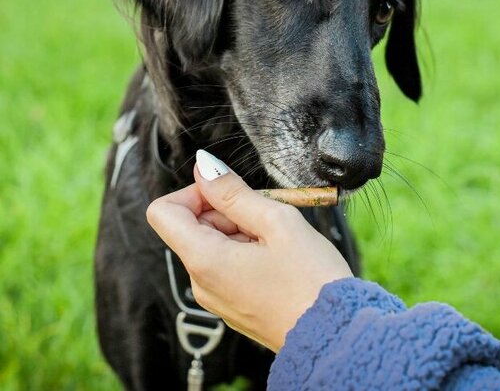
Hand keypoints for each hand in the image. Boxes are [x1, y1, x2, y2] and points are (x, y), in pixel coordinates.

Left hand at [146, 162, 352, 351]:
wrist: (335, 335)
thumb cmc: (311, 280)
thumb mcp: (276, 222)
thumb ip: (233, 192)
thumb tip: (203, 167)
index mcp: (204, 261)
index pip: (163, 211)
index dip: (195, 192)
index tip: (231, 193)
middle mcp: (201, 282)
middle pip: (192, 225)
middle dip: (227, 210)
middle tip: (269, 217)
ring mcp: (216, 296)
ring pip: (213, 242)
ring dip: (242, 228)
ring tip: (279, 240)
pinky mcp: (232, 304)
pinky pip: (226, 263)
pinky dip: (248, 248)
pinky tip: (278, 256)